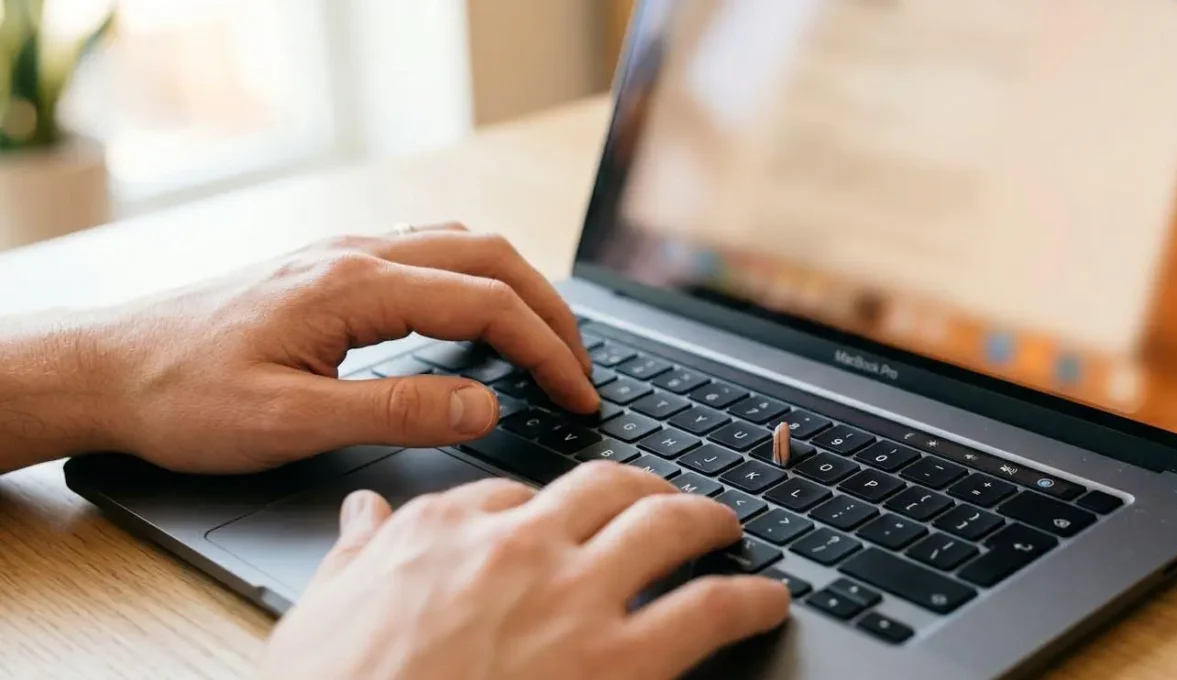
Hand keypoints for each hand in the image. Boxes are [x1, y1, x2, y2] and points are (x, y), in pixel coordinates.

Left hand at [0, 224, 597, 472]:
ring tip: (546, 342)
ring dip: (517, 287)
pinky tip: (476, 313)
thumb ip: (397, 409)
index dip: (547, 350)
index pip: (487, 303)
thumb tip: (487, 403)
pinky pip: (429, 251)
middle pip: (491, 259)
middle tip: (582, 369)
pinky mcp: (330, 268)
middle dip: (551, 312)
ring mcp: (343, 254)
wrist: (108, 367)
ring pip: (464, 246)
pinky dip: (476, 278)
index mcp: (355, 286)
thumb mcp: (291, 421)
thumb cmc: (185, 397)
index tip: (580, 394)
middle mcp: (356, 254)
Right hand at [261, 462, 791, 679]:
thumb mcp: (320, 613)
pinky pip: (707, 609)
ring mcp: (575, 597)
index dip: (546, 505)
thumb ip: (353, 555)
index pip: (513, 492)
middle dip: (642, 488)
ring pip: (667, 526)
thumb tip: (361, 515)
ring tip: (726, 527)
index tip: (562, 517)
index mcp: (442, 531)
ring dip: (706, 521)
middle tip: (663, 500)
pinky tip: (766, 599)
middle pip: (604, 487)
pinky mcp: (622, 660)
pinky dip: (749, 598)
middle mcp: (518, 545)